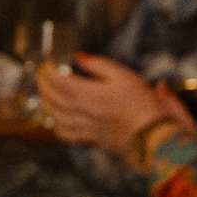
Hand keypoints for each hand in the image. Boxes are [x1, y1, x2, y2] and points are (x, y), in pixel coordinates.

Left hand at [35, 53, 196, 161]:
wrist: (154, 137)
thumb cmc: (142, 104)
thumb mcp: (124, 76)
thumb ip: (98, 65)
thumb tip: (79, 57)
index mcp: (89, 95)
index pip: (56, 81)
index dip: (47, 71)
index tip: (48, 64)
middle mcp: (82, 112)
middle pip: (51, 98)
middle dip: (43, 84)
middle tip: (43, 74)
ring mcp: (83, 127)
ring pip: (53, 115)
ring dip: (45, 101)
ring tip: (46, 90)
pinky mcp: (89, 138)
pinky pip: (64, 132)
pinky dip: (55, 122)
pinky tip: (57, 115)